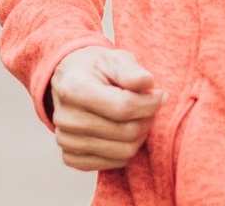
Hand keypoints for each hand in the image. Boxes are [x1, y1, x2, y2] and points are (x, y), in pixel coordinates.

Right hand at [48, 47, 159, 171]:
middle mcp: (65, 118)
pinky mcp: (70, 157)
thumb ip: (131, 70)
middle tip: (150, 106)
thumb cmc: (98, 68)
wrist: (71, 80)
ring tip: (138, 118)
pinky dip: (125, 150)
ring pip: (123, 152)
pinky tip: (124, 131)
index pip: (123, 107)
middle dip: (147, 119)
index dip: (149, 103)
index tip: (160, 95)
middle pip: (126, 132)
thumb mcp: (115, 59)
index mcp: (73, 88)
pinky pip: (112, 164)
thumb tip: (148, 83)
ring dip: (139, 135)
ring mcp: (65, 140)